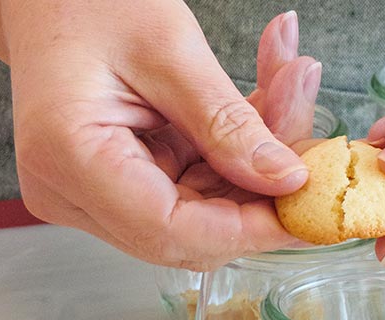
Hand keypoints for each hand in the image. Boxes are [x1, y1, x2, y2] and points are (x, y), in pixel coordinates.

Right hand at [2, 2, 319, 269]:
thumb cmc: (84, 2)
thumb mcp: (168, 50)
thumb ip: (229, 123)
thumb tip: (287, 180)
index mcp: (71, 162)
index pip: (173, 233)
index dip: (252, 229)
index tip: (311, 206)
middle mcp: (77, 193)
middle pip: (198, 228)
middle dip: (266, 187)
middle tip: (314, 136)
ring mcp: (100, 192)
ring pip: (209, 206)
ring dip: (261, 156)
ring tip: (291, 82)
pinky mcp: (125, 180)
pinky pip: (199, 181)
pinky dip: (240, 146)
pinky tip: (269, 93)